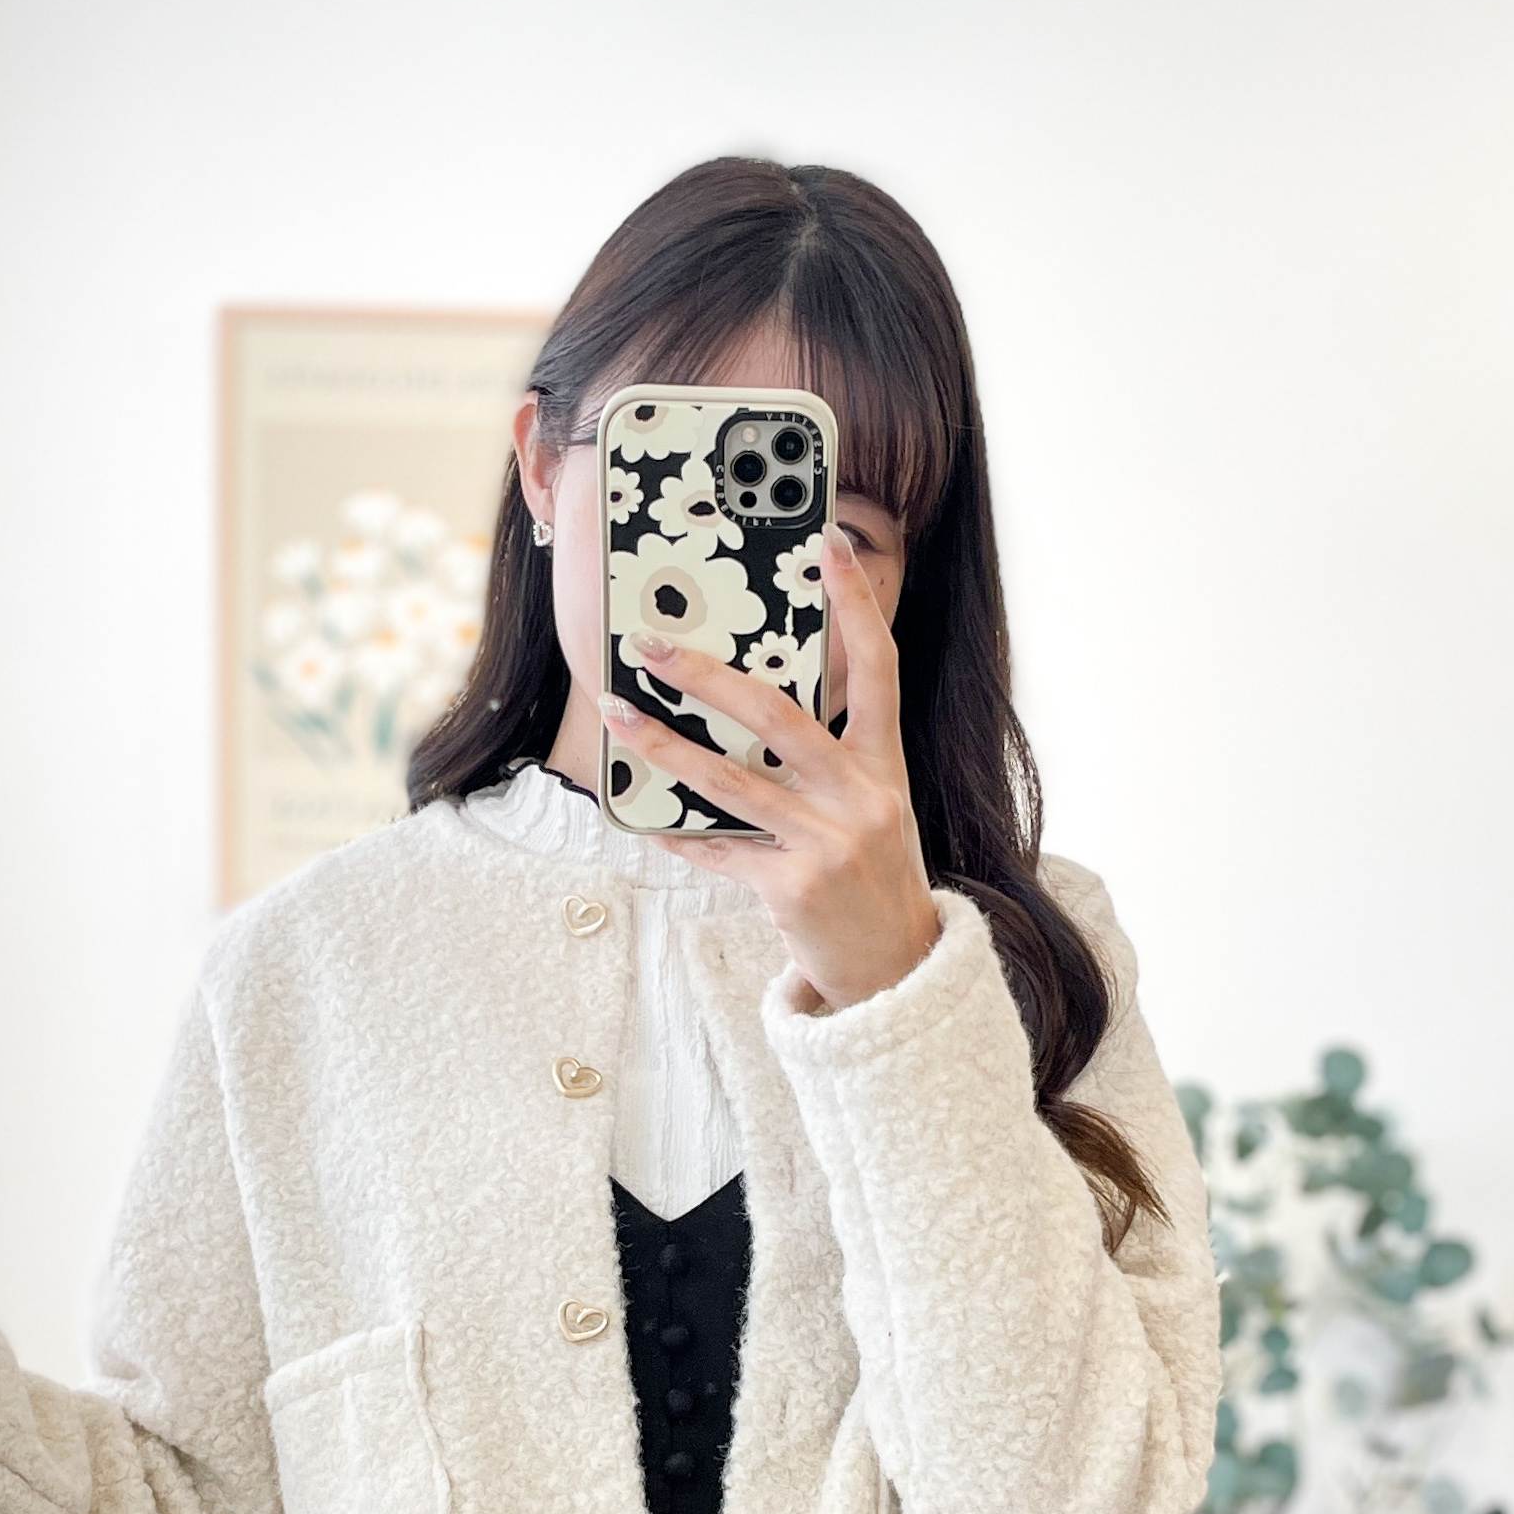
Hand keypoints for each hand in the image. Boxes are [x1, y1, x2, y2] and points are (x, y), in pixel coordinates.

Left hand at [602, 526, 942, 1011]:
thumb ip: (825, 758)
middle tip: (653, 641)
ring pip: (729, 781)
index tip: (828, 545)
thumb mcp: (869, 806)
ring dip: (663, 744)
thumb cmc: (872, 874)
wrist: (897, 969)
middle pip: (778, 715)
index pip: (876, 667)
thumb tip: (744, 704)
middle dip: (707, 674)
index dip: (855, 603)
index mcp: (884, 764)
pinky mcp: (793, 888)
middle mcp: (862, 797)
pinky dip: (678, 831)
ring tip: (616, 712)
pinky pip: (718, 847)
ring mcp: (829, 843)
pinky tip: (643, 815)